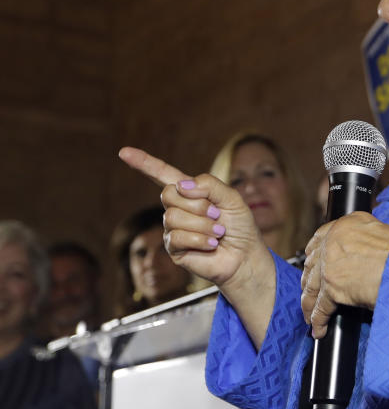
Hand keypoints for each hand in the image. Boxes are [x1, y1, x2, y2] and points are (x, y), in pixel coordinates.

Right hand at [118, 147, 275, 346]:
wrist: (244, 256)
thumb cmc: (239, 226)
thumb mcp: (232, 198)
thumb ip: (210, 185)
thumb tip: (182, 185)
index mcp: (191, 192)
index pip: (162, 174)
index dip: (143, 163)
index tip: (123, 152)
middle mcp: (178, 208)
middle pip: (168, 193)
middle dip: (197, 204)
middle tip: (217, 215)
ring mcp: (173, 228)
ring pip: (173, 216)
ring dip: (202, 224)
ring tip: (217, 232)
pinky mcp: (173, 248)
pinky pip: (177, 236)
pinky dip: (200, 239)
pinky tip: (211, 244)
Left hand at [300, 212, 388, 337]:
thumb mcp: (382, 235)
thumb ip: (364, 242)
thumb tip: (360, 259)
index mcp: (347, 224)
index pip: (320, 238)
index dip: (315, 254)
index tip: (313, 265)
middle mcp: (334, 240)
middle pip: (312, 263)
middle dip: (310, 281)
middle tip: (310, 293)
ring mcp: (330, 264)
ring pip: (312, 286)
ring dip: (310, 303)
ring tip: (310, 316)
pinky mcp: (332, 287)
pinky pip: (321, 307)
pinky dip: (319, 320)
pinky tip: (319, 329)